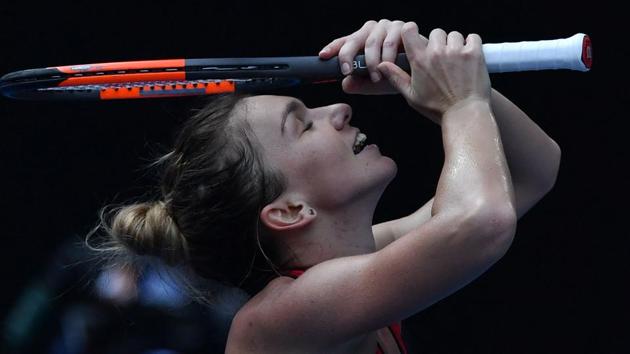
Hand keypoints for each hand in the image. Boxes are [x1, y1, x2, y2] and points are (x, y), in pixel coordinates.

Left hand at [318, 19, 405, 94]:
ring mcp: (388, 27)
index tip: (323, 56)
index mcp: (363, 40)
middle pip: (355, 40)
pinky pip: (391, 41)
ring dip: (373, 63)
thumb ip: (360, 84)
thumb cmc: (397, 75)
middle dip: (349, 56)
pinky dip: (389, 56)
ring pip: (373, 42)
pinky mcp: (404, 27)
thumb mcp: (374, 84)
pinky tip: (390, 67)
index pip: (344, 42)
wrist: (422, 72)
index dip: (332, 48)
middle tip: (348, 71)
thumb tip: (345, 85)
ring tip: (376, 78)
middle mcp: (373, 30)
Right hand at [320, 21, 491, 123]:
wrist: (465, 115)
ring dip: (455, 45)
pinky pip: (472, 37)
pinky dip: (471, 45)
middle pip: (436, 32)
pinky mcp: (474, 53)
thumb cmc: (437, 108)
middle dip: (439, 43)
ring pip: (454, 35)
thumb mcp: (412, 96)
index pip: (409, 30)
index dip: (412, 31)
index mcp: (420, 61)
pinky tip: (469, 59)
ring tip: (457, 62)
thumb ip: (396, 77)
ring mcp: (457, 51)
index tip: (417, 39)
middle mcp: (437, 52)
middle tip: (442, 60)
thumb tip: (381, 64)